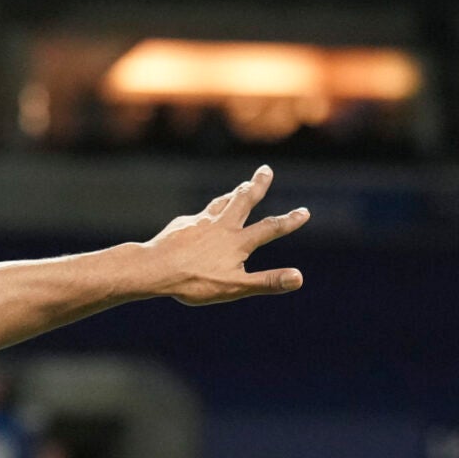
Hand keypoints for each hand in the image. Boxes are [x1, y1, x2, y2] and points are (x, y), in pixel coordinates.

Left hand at [142, 166, 307, 305]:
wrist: (154, 269)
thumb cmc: (194, 282)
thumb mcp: (234, 287)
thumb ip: (266, 282)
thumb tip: (299, 278)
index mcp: (237, 242)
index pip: (269, 229)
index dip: (289, 221)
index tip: (304, 211)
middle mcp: (221, 226)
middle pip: (244, 201)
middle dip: (257, 185)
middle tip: (265, 170)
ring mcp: (200, 222)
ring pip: (221, 203)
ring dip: (233, 194)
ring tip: (240, 188)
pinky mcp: (181, 225)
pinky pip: (197, 216)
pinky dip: (204, 215)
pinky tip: (200, 219)